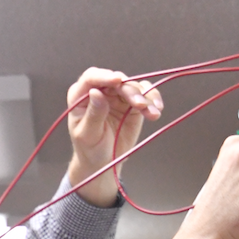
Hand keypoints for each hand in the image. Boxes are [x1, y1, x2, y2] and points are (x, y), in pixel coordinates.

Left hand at [66, 68, 163, 206]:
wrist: (104, 162)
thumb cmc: (90, 148)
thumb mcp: (87, 135)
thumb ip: (93, 114)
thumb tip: (96, 92)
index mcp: (81, 95)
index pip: (92, 78)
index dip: (105, 76)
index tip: (117, 80)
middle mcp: (100, 91)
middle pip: (117, 81)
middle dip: (130, 91)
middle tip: (140, 105)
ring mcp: (118, 96)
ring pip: (134, 87)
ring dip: (145, 97)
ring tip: (152, 113)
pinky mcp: (133, 103)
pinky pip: (145, 94)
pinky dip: (153, 99)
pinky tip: (157, 109)